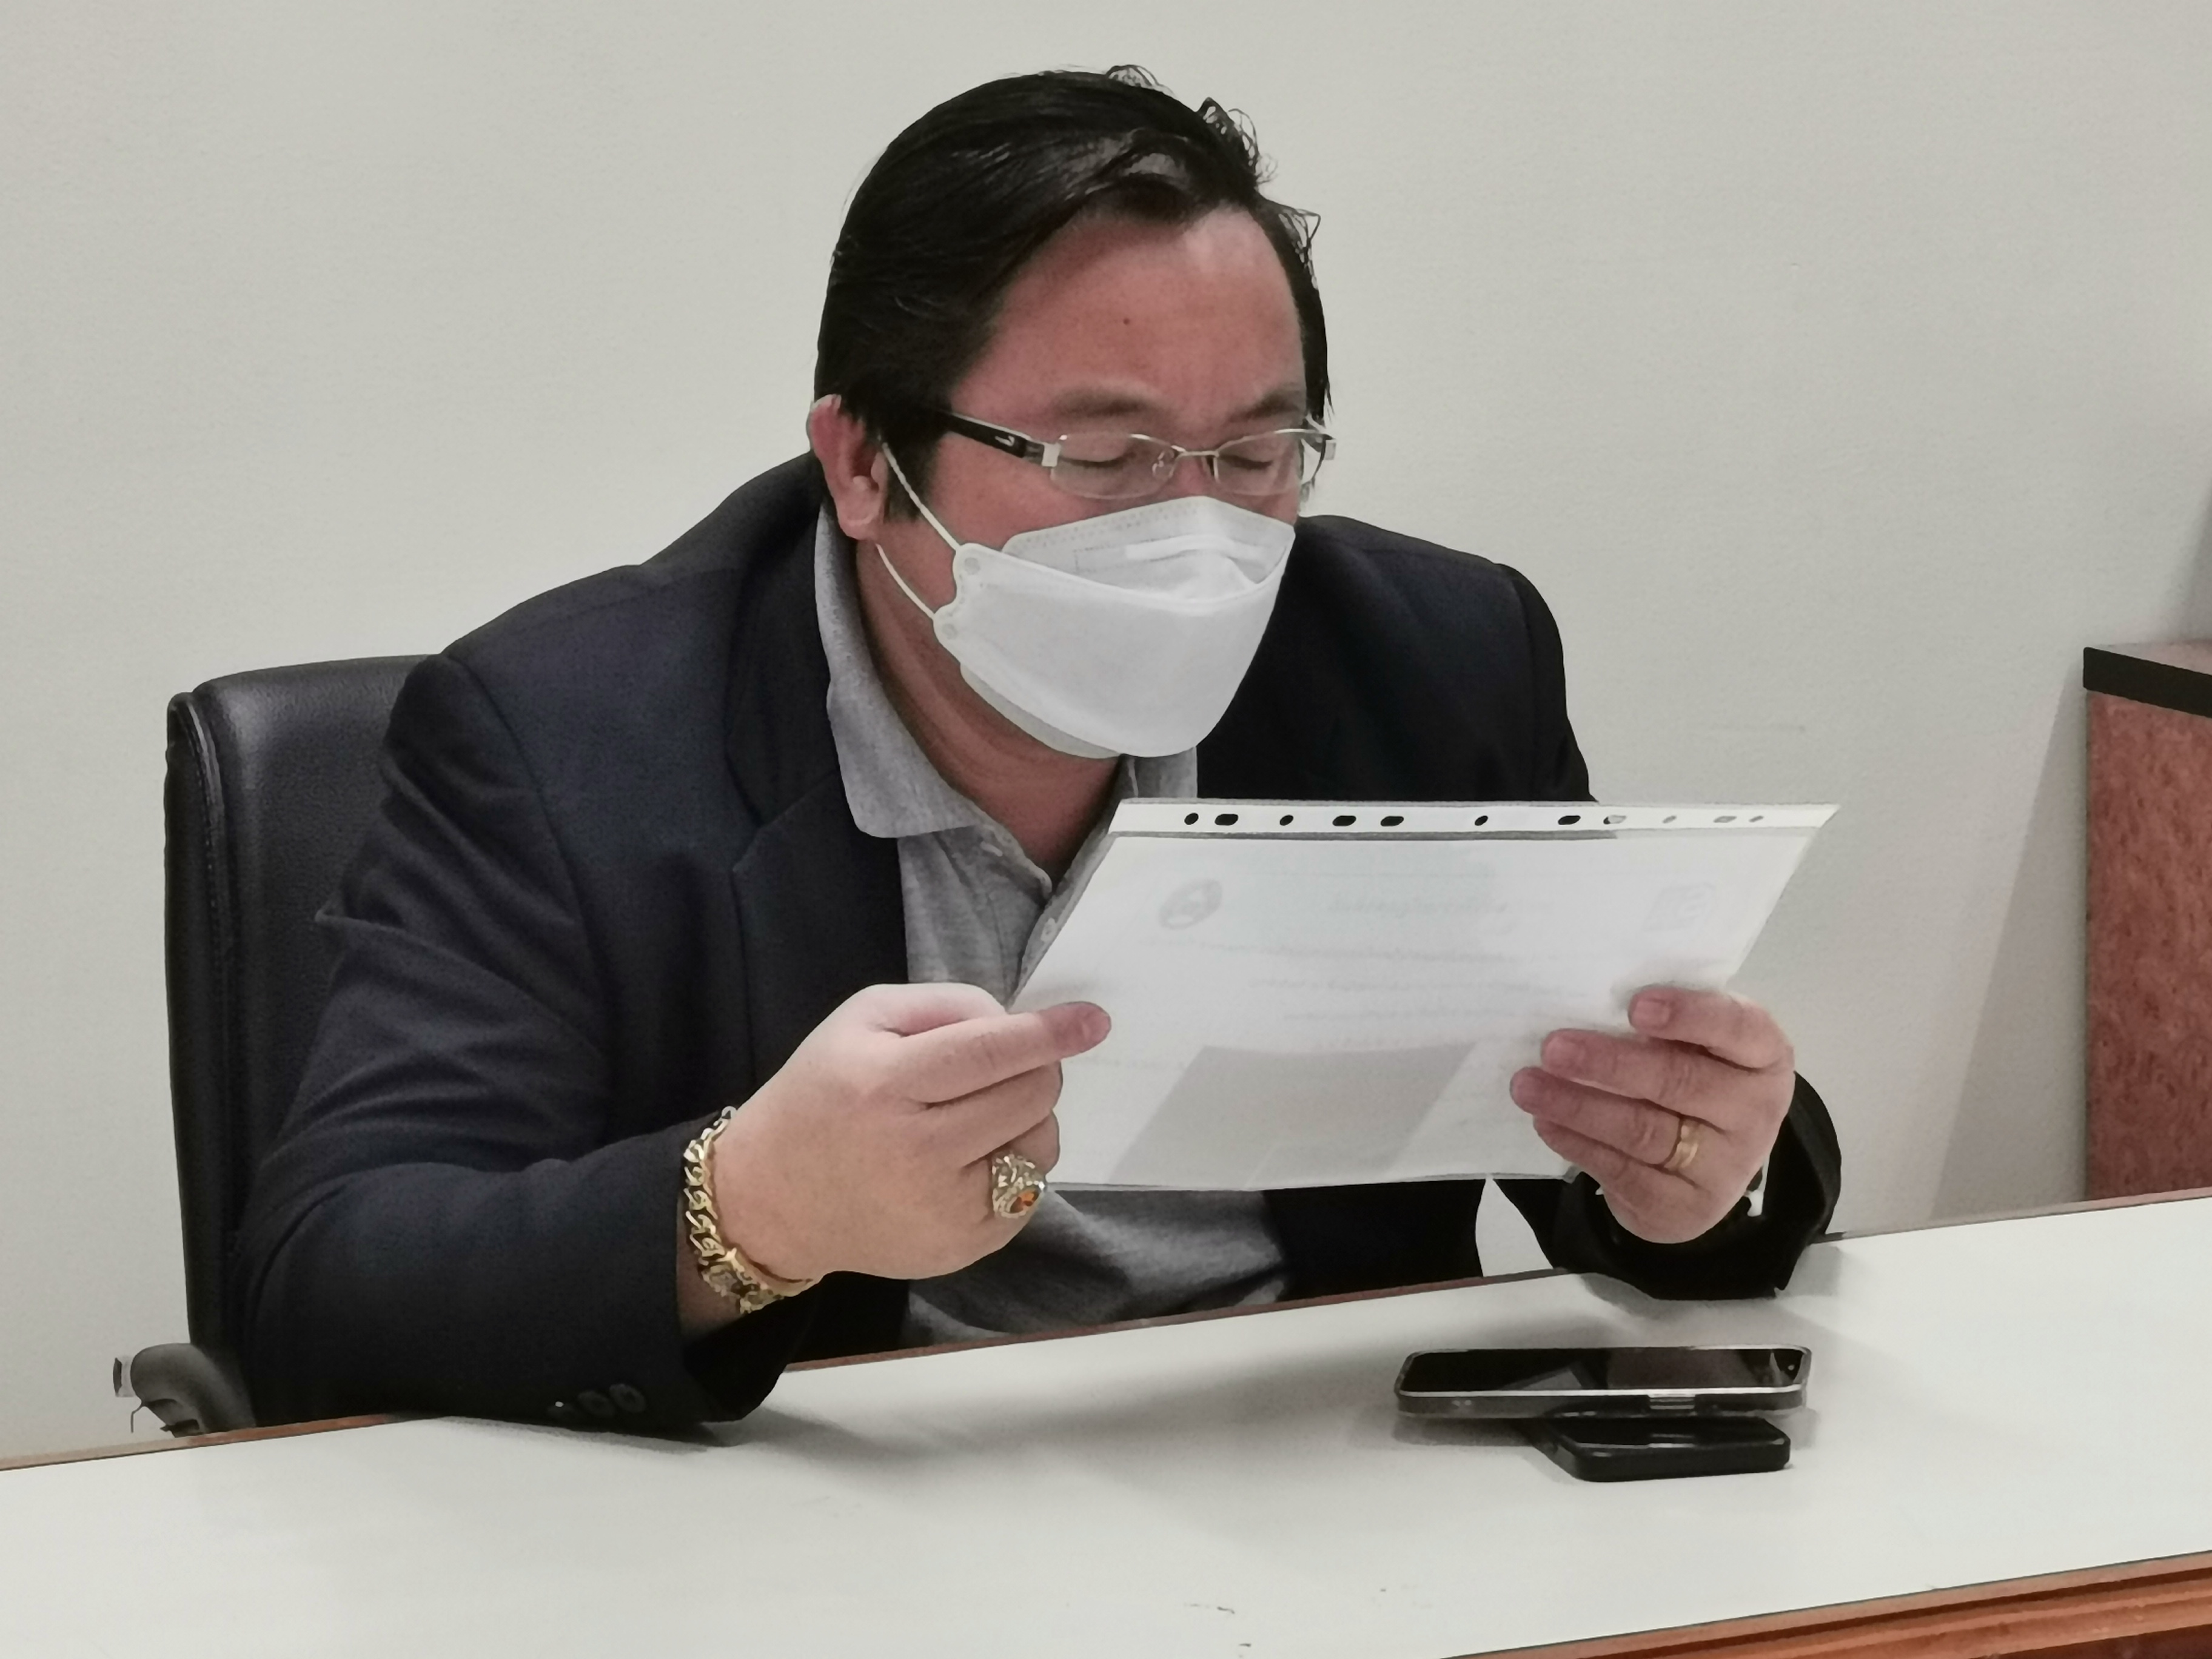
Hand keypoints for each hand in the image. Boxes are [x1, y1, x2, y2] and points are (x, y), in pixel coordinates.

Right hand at [704, 983, 1107, 1291]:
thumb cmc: (821, 1096)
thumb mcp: (861, 1021)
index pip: (989, 1053)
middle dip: (1035, 1069)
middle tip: (1007, 1065)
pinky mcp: (960, 1248)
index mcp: (886, 1086)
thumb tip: (1016, 1021)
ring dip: (1027, 1118)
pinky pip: (1028, 1193)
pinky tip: (967, 1159)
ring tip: (978, 1116)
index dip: (1048, 1033)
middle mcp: (917, 1153)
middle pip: (1028, 1096)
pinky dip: (1013, 1165)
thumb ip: (943, 1006)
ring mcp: (942, 1209)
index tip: (1094, 1021)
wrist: (772, 1200)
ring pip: (1039, 1146)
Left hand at [1508, 987, 1793, 1244]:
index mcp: (1764, 1056)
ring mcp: (1726, 1167)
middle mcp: (1756, 1112)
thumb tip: (1585, 1001)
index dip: (1689, 1015)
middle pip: (1679, 1082)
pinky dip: (1579, 1144)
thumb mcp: (1694, 1045)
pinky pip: (1625, 1172)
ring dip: (1578, 1105)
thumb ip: (1663, 1024)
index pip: (1738, 1029)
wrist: (1704, 1167)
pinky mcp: (1688, 1208)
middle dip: (1609, 1064)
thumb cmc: (1691, 1078)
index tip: (1635, 1006)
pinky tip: (1546, 1122)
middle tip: (1553, 1047)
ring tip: (1528, 1085)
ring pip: (1644, 1130)